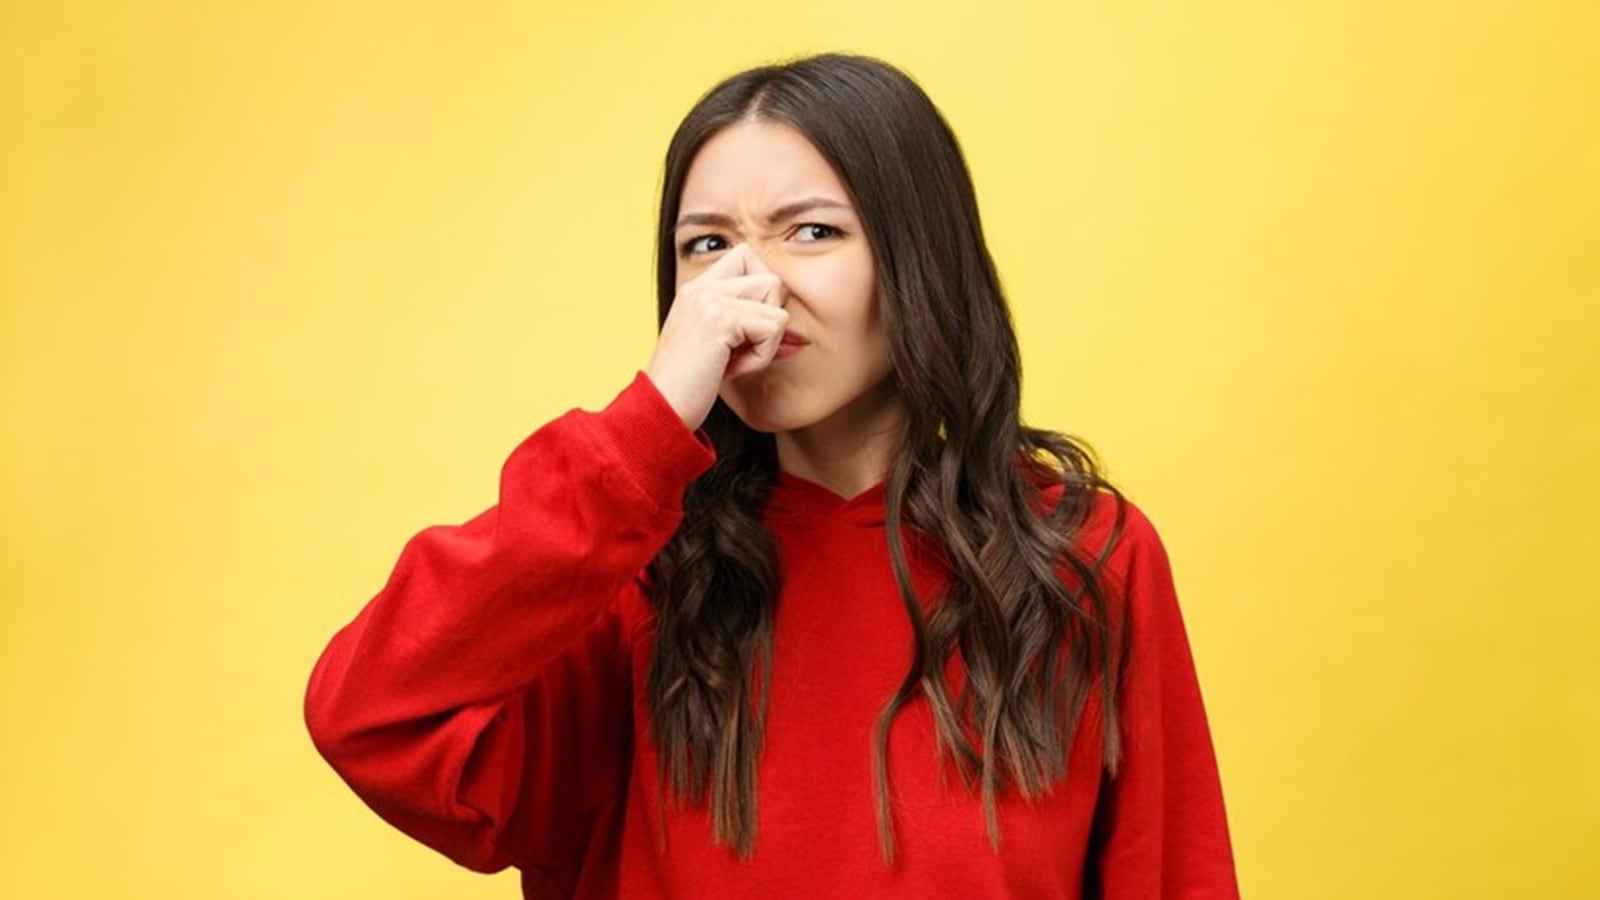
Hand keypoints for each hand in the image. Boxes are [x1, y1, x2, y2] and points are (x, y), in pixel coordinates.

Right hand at [645, 243, 788, 430]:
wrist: (661, 408)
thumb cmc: (689, 386)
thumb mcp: (713, 343)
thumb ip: (739, 318)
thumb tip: (785, 316)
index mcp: (696, 288)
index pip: (746, 256)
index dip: (760, 292)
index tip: (742, 330)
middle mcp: (700, 286)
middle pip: (770, 278)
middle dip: (768, 319)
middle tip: (739, 349)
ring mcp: (708, 299)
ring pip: (776, 302)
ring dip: (765, 342)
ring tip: (733, 361)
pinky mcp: (719, 319)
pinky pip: (773, 328)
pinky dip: (761, 357)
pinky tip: (731, 370)